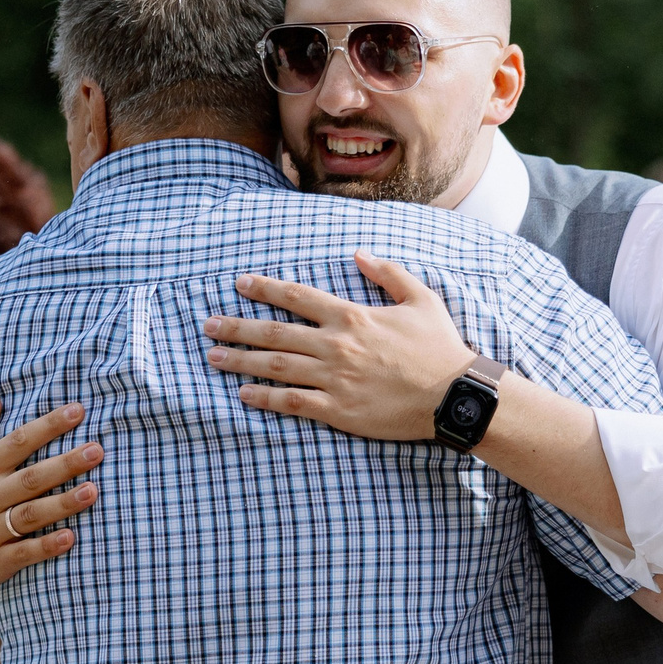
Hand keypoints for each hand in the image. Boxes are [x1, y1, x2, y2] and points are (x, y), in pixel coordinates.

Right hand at [0, 398, 102, 598]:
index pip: (16, 443)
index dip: (48, 426)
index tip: (78, 411)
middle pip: (30, 478)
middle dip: (65, 464)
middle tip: (96, 451)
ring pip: (30, 514)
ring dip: (62, 503)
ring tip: (93, 491)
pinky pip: (24, 552)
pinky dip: (46, 545)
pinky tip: (71, 537)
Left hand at [205, 255, 477, 440]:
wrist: (454, 395)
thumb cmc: (440, 346)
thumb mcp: (421, 298)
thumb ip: (388, 273)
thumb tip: (359, 253)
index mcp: (352, 316)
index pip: (297, 297)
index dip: (265, 288)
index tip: (239, 284)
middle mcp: (336, 344)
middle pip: (275, 332)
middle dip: (237, 326)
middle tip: (209, 325)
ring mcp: (334, 378)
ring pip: (275, 366)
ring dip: (240, 361)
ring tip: (213, 358)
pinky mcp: (337, 409)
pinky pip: (292, 401)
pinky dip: (264, 398)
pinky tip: (242, 395)